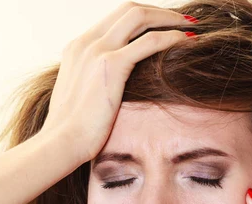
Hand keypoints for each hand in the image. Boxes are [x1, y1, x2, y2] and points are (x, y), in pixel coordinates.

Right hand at [40, 2, 195, 164]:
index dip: (143, 18)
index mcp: (77, 47)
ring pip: (140, 17)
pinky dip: (171, 37)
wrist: (61, 143)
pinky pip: (149, 41)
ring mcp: (97, 50)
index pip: (115, 19)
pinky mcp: (111, 65)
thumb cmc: (71, 133)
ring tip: (190, 26)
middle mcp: (86, 42)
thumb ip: (92, 85)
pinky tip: (187, 42)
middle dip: (159, 12)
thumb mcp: (79, 100)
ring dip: (169, 18)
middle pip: (129, 10)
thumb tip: (107, 94)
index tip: (162, 26)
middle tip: (182, 21)